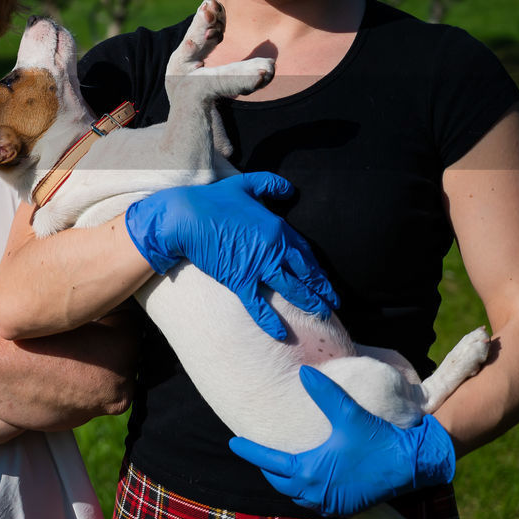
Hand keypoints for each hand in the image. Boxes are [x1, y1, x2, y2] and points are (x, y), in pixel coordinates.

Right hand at [124, 172, 338, 338]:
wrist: (186, 217)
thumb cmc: (212, 199)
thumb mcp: (245, 185)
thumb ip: (270, 185)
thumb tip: (290, 188)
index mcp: (277, 228)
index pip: (303, 251)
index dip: (315, 267)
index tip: (323, 278)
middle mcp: (273, 249)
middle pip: (304, 273)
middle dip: (321, 288)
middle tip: (333, 300)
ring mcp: (258, 267)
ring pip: (291, 289)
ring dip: (309, 303)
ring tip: (321, 314)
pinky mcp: (240, 281)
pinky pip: (259, 305)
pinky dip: (271, 320)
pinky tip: (282, 333)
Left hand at [228, 366, 456, 515]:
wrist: (413, 464)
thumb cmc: (378, 439)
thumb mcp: (348, 413)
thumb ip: (323, 392)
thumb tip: (304, 372)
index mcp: (310, 470)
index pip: (269, 462)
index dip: (250, 451)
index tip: (234, 442)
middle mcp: (316, 492)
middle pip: (279, 481)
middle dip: (266, 467)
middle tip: (256, 451)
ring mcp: (331, 503)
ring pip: (295, 494)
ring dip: (285, 480)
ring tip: (278, 463)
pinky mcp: (345, 507)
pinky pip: (313, 501)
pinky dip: (303, 490)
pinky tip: (306, 476)